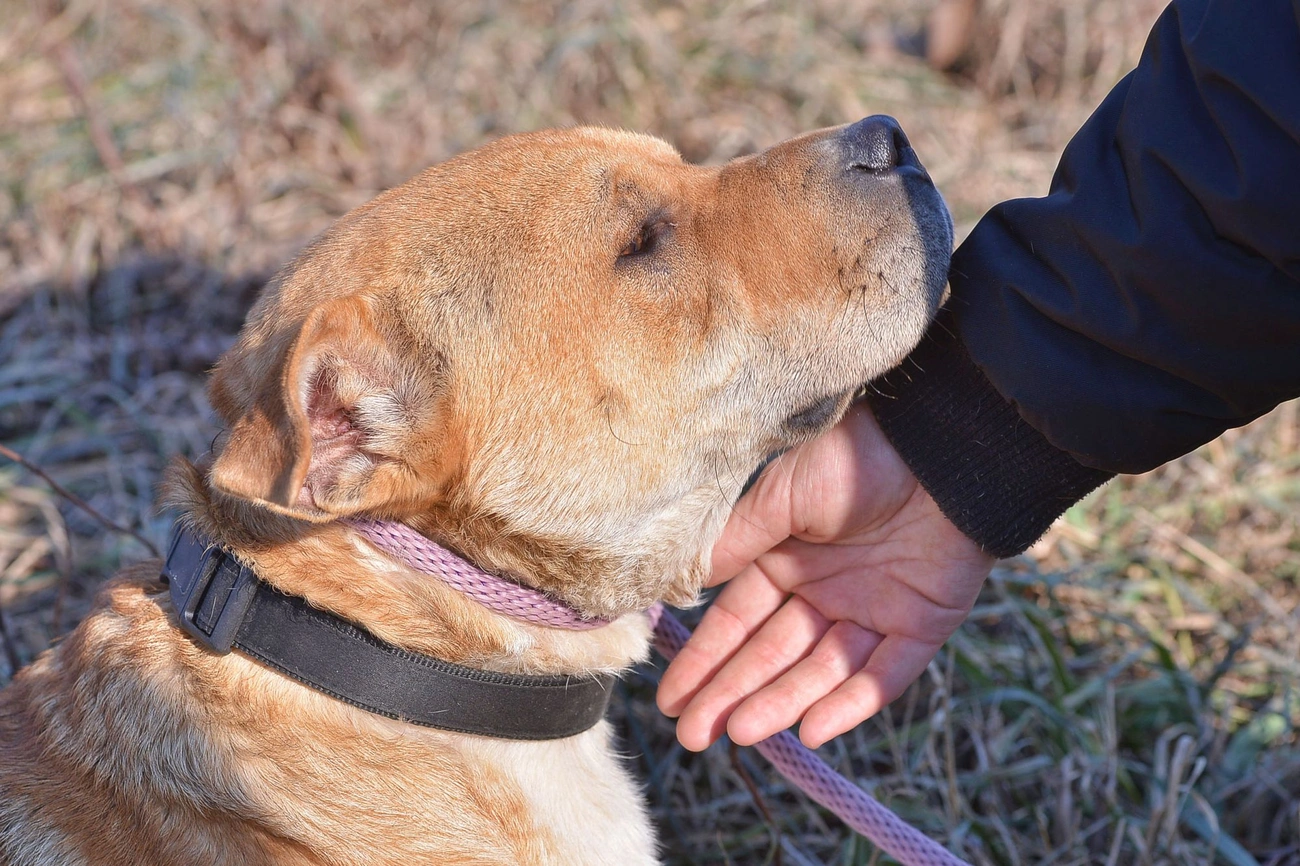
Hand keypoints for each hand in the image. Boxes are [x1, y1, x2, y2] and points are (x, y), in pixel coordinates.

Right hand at [657, 403, 993, 750]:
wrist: (936, 444)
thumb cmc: (853, 457)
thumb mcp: (779, 496)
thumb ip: (735, 543)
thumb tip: (683, 585)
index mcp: (787, 559)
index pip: (738, 621)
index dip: (705, 660)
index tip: (670, 699)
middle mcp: (825, 591)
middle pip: (773, 655)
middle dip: (732, 694)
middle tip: (693, 735)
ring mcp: (872, 611)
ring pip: (821, 671)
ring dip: (781, 703)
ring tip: (742, 733)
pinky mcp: (921, 625)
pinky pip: (883, 675)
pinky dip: (850, 703)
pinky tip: (811, 730)